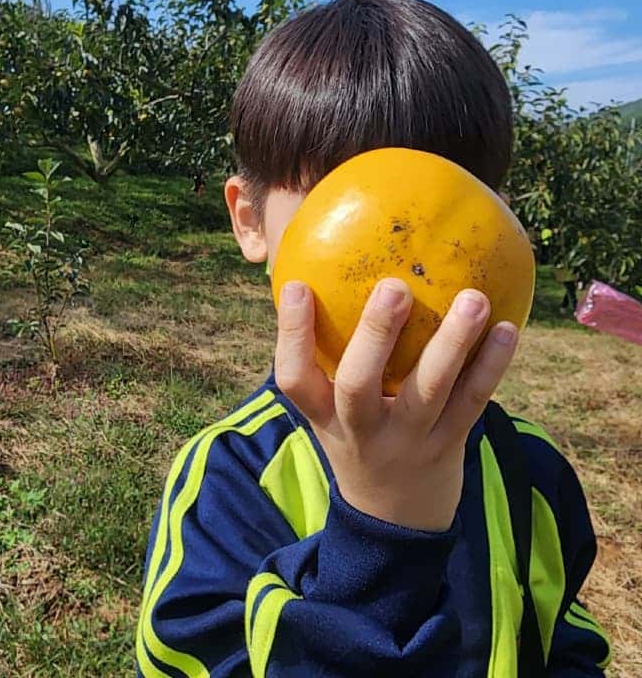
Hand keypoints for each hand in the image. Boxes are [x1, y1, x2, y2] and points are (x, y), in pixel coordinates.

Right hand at [274, 278, 517, 531]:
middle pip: (359, 384)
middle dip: (376, 334)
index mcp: (324, 416)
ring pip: (429, 390)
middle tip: (394, 287)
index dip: (292, 334)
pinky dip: (492, 365)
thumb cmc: (357, 439)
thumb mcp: (330, 412)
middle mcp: (361, 430)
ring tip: (473, 299)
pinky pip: (473, 401)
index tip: (299, 286)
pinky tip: (508, 328)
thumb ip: (326, 360)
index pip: (294, 378)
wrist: (395, 518)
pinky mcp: (450, 444)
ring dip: (453, 342)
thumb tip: (320, 282)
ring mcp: (409, 440)